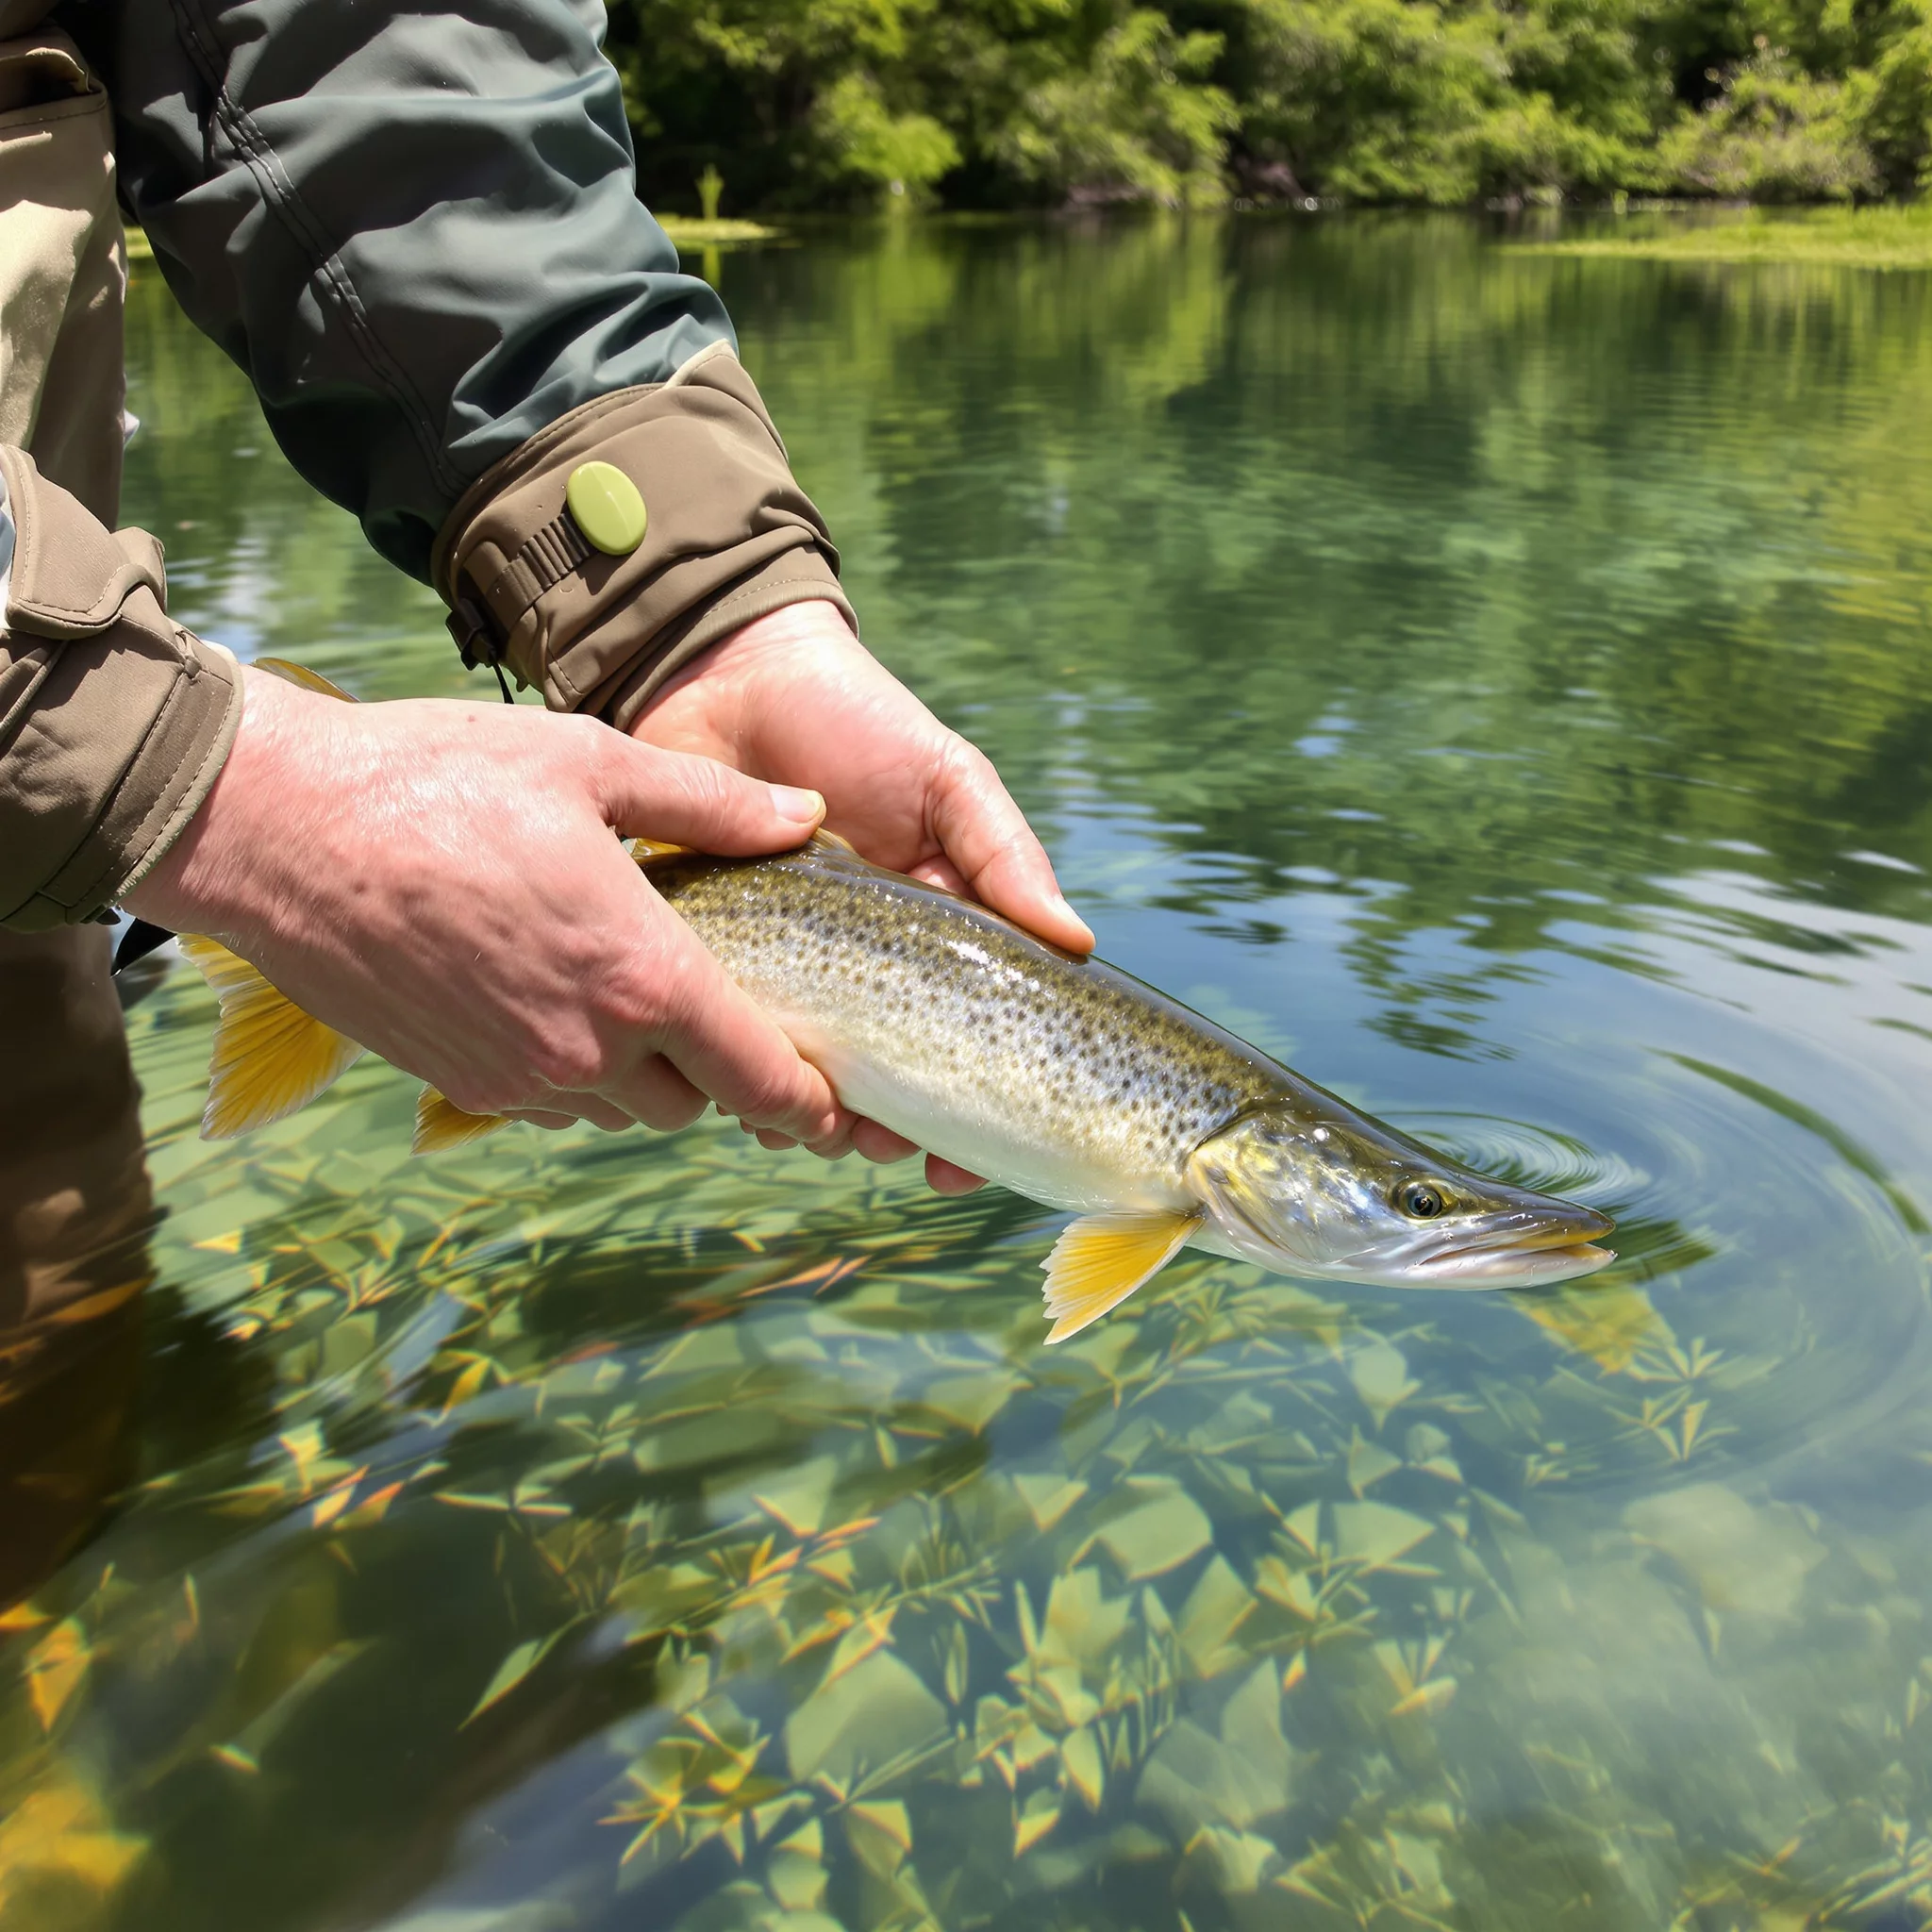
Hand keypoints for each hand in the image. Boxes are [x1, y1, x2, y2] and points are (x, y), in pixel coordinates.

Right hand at [125, 666, 849, 1143]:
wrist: (278, 829)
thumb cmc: (438, 778)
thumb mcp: (591, 763)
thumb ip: (710, 805)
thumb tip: (803, 817)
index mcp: (642, 975)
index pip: (758, 1079)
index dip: (808, 1105)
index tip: (837, 1109)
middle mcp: (587, 1049)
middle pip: (695, 1102)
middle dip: (722, 1073)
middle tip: (732, 1019)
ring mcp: (518, 1077)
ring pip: (621, 1112)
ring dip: (647, 1077)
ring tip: (638, 1001)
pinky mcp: (459, 1083)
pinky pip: (550, 1107)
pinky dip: (576, 1076)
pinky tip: (560, 1006)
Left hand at [631, 600, 1092, 1191]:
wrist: (724, 673)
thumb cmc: (856, 721)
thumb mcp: (949, 783)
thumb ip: (1004, 857)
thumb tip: (1077, 943)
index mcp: (927, 938)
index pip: (961, 1044)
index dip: (968, 1114)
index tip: (963, 1167)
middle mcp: (858, 970)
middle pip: (879, 1084)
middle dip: (881, 1133)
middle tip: (877, 1145)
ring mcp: (782, 970)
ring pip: (798, 1078)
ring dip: (805, 1118)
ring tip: (808, 1122)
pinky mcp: (709, 959)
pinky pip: (720, 1038)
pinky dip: (729, 1070)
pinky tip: (735, 1082)